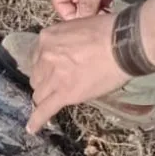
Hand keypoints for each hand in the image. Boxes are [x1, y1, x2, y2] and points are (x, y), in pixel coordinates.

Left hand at [26, 13, 128, 132]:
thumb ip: (69, 41)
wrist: (122, 45)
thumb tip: (73, 53)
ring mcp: (53, 76)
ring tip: (51, 105)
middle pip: (37, 77)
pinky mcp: (64, 94)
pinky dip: (37, 121)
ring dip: (46, 98)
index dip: (45, 67)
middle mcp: (45, 56)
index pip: (38, 58)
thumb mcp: (80, 27)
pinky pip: (45, 110)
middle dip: (45, 82)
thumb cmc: (109, 32)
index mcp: (48, 38)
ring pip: (39, 94)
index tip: (52, 72)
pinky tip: (32, 129)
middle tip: (58, 87)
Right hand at [51, 0, 143, 19]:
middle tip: (100, 20)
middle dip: (84, 12)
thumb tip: (81, 24)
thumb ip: (87, 3)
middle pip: (72, 1)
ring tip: (107, 12)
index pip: (59, 2)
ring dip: (94, 7)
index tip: (85, 26)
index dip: (70, 15)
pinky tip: (110, 3)